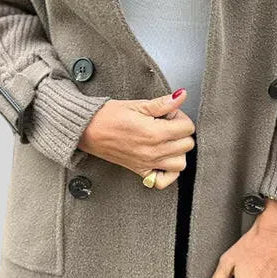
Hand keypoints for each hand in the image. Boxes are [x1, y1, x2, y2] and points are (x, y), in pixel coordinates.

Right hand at [78, 89, 195, 187]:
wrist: (88, 130)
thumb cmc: (108, 116)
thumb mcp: (137, 105)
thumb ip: (163, 103)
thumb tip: (181, 96)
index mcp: (154, 133)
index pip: (188, 127)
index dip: (180, 116)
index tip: (169, 114)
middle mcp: (154, 151)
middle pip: (187, 145)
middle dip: (180, 132)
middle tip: (166, 124)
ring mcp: (148, 163)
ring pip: (180, 164)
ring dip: (178, 151)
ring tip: (166, 140)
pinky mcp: (140, 171)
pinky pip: (163, 181)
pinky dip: (168, 173)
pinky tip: (163, 159)